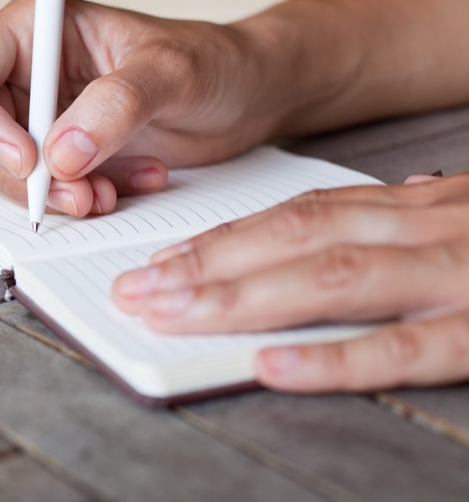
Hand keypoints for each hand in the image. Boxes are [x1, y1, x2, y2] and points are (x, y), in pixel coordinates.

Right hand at [0, 0, 284, 216]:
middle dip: (15, 173)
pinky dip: (77, 201)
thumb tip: (62, 153)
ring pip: (0, 170)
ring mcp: (39, 118)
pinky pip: (40, 191)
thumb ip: (117, 104)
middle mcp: (26, 74)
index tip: (24, 157)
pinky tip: (128, 187)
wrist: (245, 97)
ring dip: (48, 196)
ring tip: (108, 195)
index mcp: (36, 29)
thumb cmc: (212, 60)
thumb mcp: (171, 70)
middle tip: (72, 194)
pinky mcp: (60, 157)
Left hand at [112, 174, 468, 391]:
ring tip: (174, 315)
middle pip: (298, 238)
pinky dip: (334, 358)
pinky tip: (270, 365)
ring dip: (242, 298)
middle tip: (136, 290)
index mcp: (415, 210)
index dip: (223, 239)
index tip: (161, 260)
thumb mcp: (465, 220)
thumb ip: (408, 220)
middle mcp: (426, 232)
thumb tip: (367, 206)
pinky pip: (407, 347)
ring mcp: (458, 276)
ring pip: (334, 278)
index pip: (300, 215)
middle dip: (208, 265)